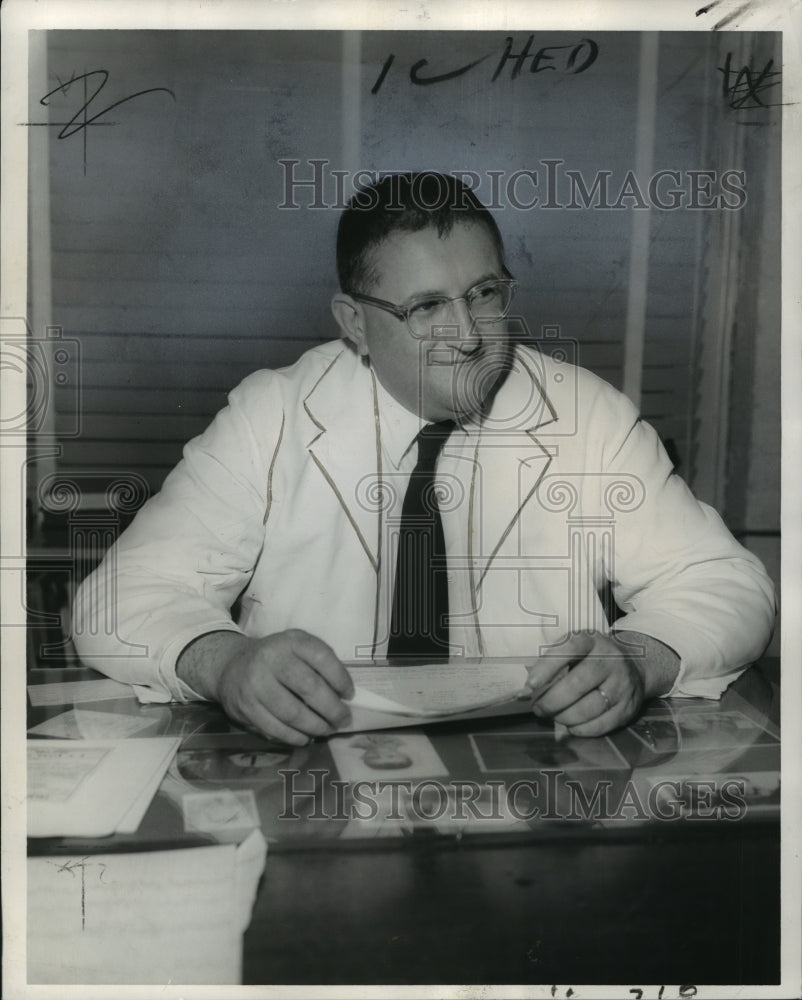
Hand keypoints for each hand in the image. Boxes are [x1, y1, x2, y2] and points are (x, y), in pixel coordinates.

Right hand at [180, 629, 354, 745]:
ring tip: (327, 730)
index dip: (340, 678)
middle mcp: (271, 659)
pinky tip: (305, 737)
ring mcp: (255, 684)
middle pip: (309, 688)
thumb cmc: (276, 658)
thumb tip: (345, 696)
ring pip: (292, 713)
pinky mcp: (245, 707)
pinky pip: (275, 728)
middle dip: (332, 709)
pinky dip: (294, 737)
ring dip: (315, 727)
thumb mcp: (296, 648)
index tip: (350, 695)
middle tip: (343, 720)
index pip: (322, 657)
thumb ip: (319, 664)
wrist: (231, 665)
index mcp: (290, 641)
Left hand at [524, 631, 652, 736]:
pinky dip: (580, 729)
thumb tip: (524, 691)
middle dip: (552, 701)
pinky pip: (600, 725)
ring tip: (554, 715)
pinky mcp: (628, 708)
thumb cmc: (592, 658)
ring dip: (564, 717)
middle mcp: (610, 660)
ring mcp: (622, 684)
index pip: (569, 648)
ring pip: (588, 708)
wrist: (635, 665)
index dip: (547, 667)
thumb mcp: (575, 650)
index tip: (530, 685)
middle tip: (538, 708)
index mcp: (592, 640)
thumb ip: (551, 664)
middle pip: (577, 685)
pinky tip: (571, 724)